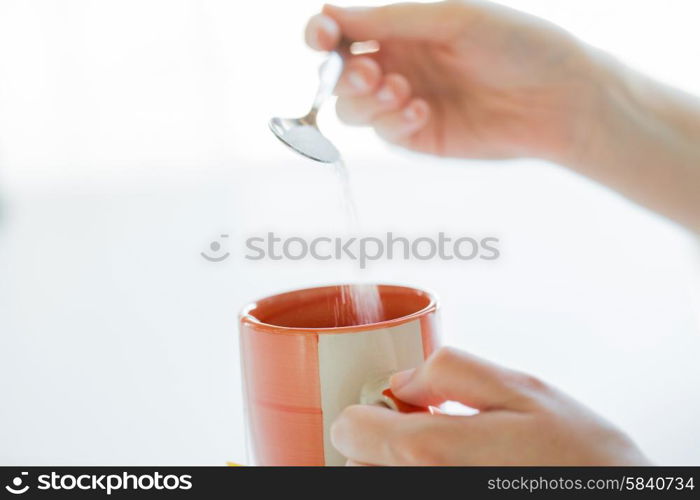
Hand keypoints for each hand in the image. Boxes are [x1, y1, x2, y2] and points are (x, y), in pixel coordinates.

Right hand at [305, 2, 598, 161]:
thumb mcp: (452, 19)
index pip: (345, 31)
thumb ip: (390, 20)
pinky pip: (384, 133)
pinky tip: (420, 111)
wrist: (559, 98)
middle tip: (369, 74)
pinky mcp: (418, 137)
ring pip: (353, 108)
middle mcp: (399, 64)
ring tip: (401, 91)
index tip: (321, 37)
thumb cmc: (516, 44)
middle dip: (344, 74)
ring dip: (365, 100)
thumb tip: (329, 12)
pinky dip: (393, 121)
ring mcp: (405, 103)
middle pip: (340, 74)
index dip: (322, 33)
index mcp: (404, 29)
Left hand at [331, 347, 649, 464]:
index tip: (398, 409)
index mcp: (430, 451)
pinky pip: (402, 498)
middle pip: (357, 463)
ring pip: (376, 485)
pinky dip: (416, 480)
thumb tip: (403, 380)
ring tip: (450, 460)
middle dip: (384, 442)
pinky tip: (457, 474)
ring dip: (397, 467)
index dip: (369, 411)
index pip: (349, 430)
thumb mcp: (524, 390)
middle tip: (433, 433)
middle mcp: (418, 491)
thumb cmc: (581, 459)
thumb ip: (453, 371)